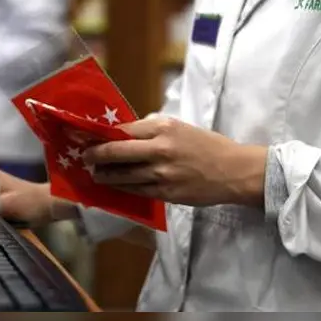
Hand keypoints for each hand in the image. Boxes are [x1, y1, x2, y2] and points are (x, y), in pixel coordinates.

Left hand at [82, 117, 267, 206]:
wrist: (234, 171)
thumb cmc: (208, 146)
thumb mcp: (181, 129)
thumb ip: (153, 131)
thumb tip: (124, 135)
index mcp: (164, 127)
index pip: (124, 130)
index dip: (103, 135)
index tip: (88, 137)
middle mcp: (160, 148)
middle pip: (116, 152)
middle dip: (95, 155)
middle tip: (85, 157)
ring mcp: (162, 173)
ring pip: (122, 175)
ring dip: (104, 176)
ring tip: (95, 175)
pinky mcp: (166, 193)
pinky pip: (136, 191)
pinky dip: (121, 188)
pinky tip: (113, 187)